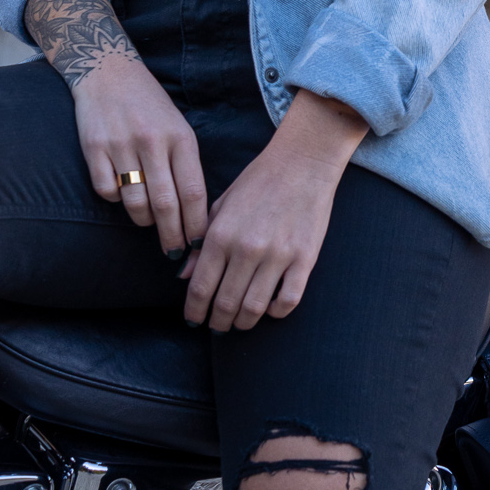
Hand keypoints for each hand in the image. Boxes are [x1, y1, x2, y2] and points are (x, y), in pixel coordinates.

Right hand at [73, 49, 207, 256]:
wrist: (109, 73)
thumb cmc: (150, 108)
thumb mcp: (179, 128)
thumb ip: (185, 165)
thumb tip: (193, 214)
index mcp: (181, 138)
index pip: (193, 192)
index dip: (196, 224)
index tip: (198, 244)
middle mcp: (152, 142)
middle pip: (165, 204)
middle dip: (172, 235)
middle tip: (173, 252)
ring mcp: (121, 145)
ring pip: (134, 202)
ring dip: (143, 221)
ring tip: (148, 222)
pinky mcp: (94, 148)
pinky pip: (106, 191)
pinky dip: (114, 199)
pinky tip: (121, 190)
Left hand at [181, 90, 366, 331]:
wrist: (302, 163)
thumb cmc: (258, 182)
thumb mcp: (221, 206)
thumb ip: (201, 242)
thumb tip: (184, 276)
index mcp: (221, 235)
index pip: (200, 288)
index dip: (194, 311)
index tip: (194, 321)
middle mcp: (246, 249)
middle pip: (226, 303)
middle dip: (218, 322)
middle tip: (218, 326)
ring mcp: (277, 255)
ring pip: (254, 307)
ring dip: (244, 322)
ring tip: (240, 323)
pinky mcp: (304, 258)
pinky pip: (288, 300)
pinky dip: (276, 312)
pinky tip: (270, 308)